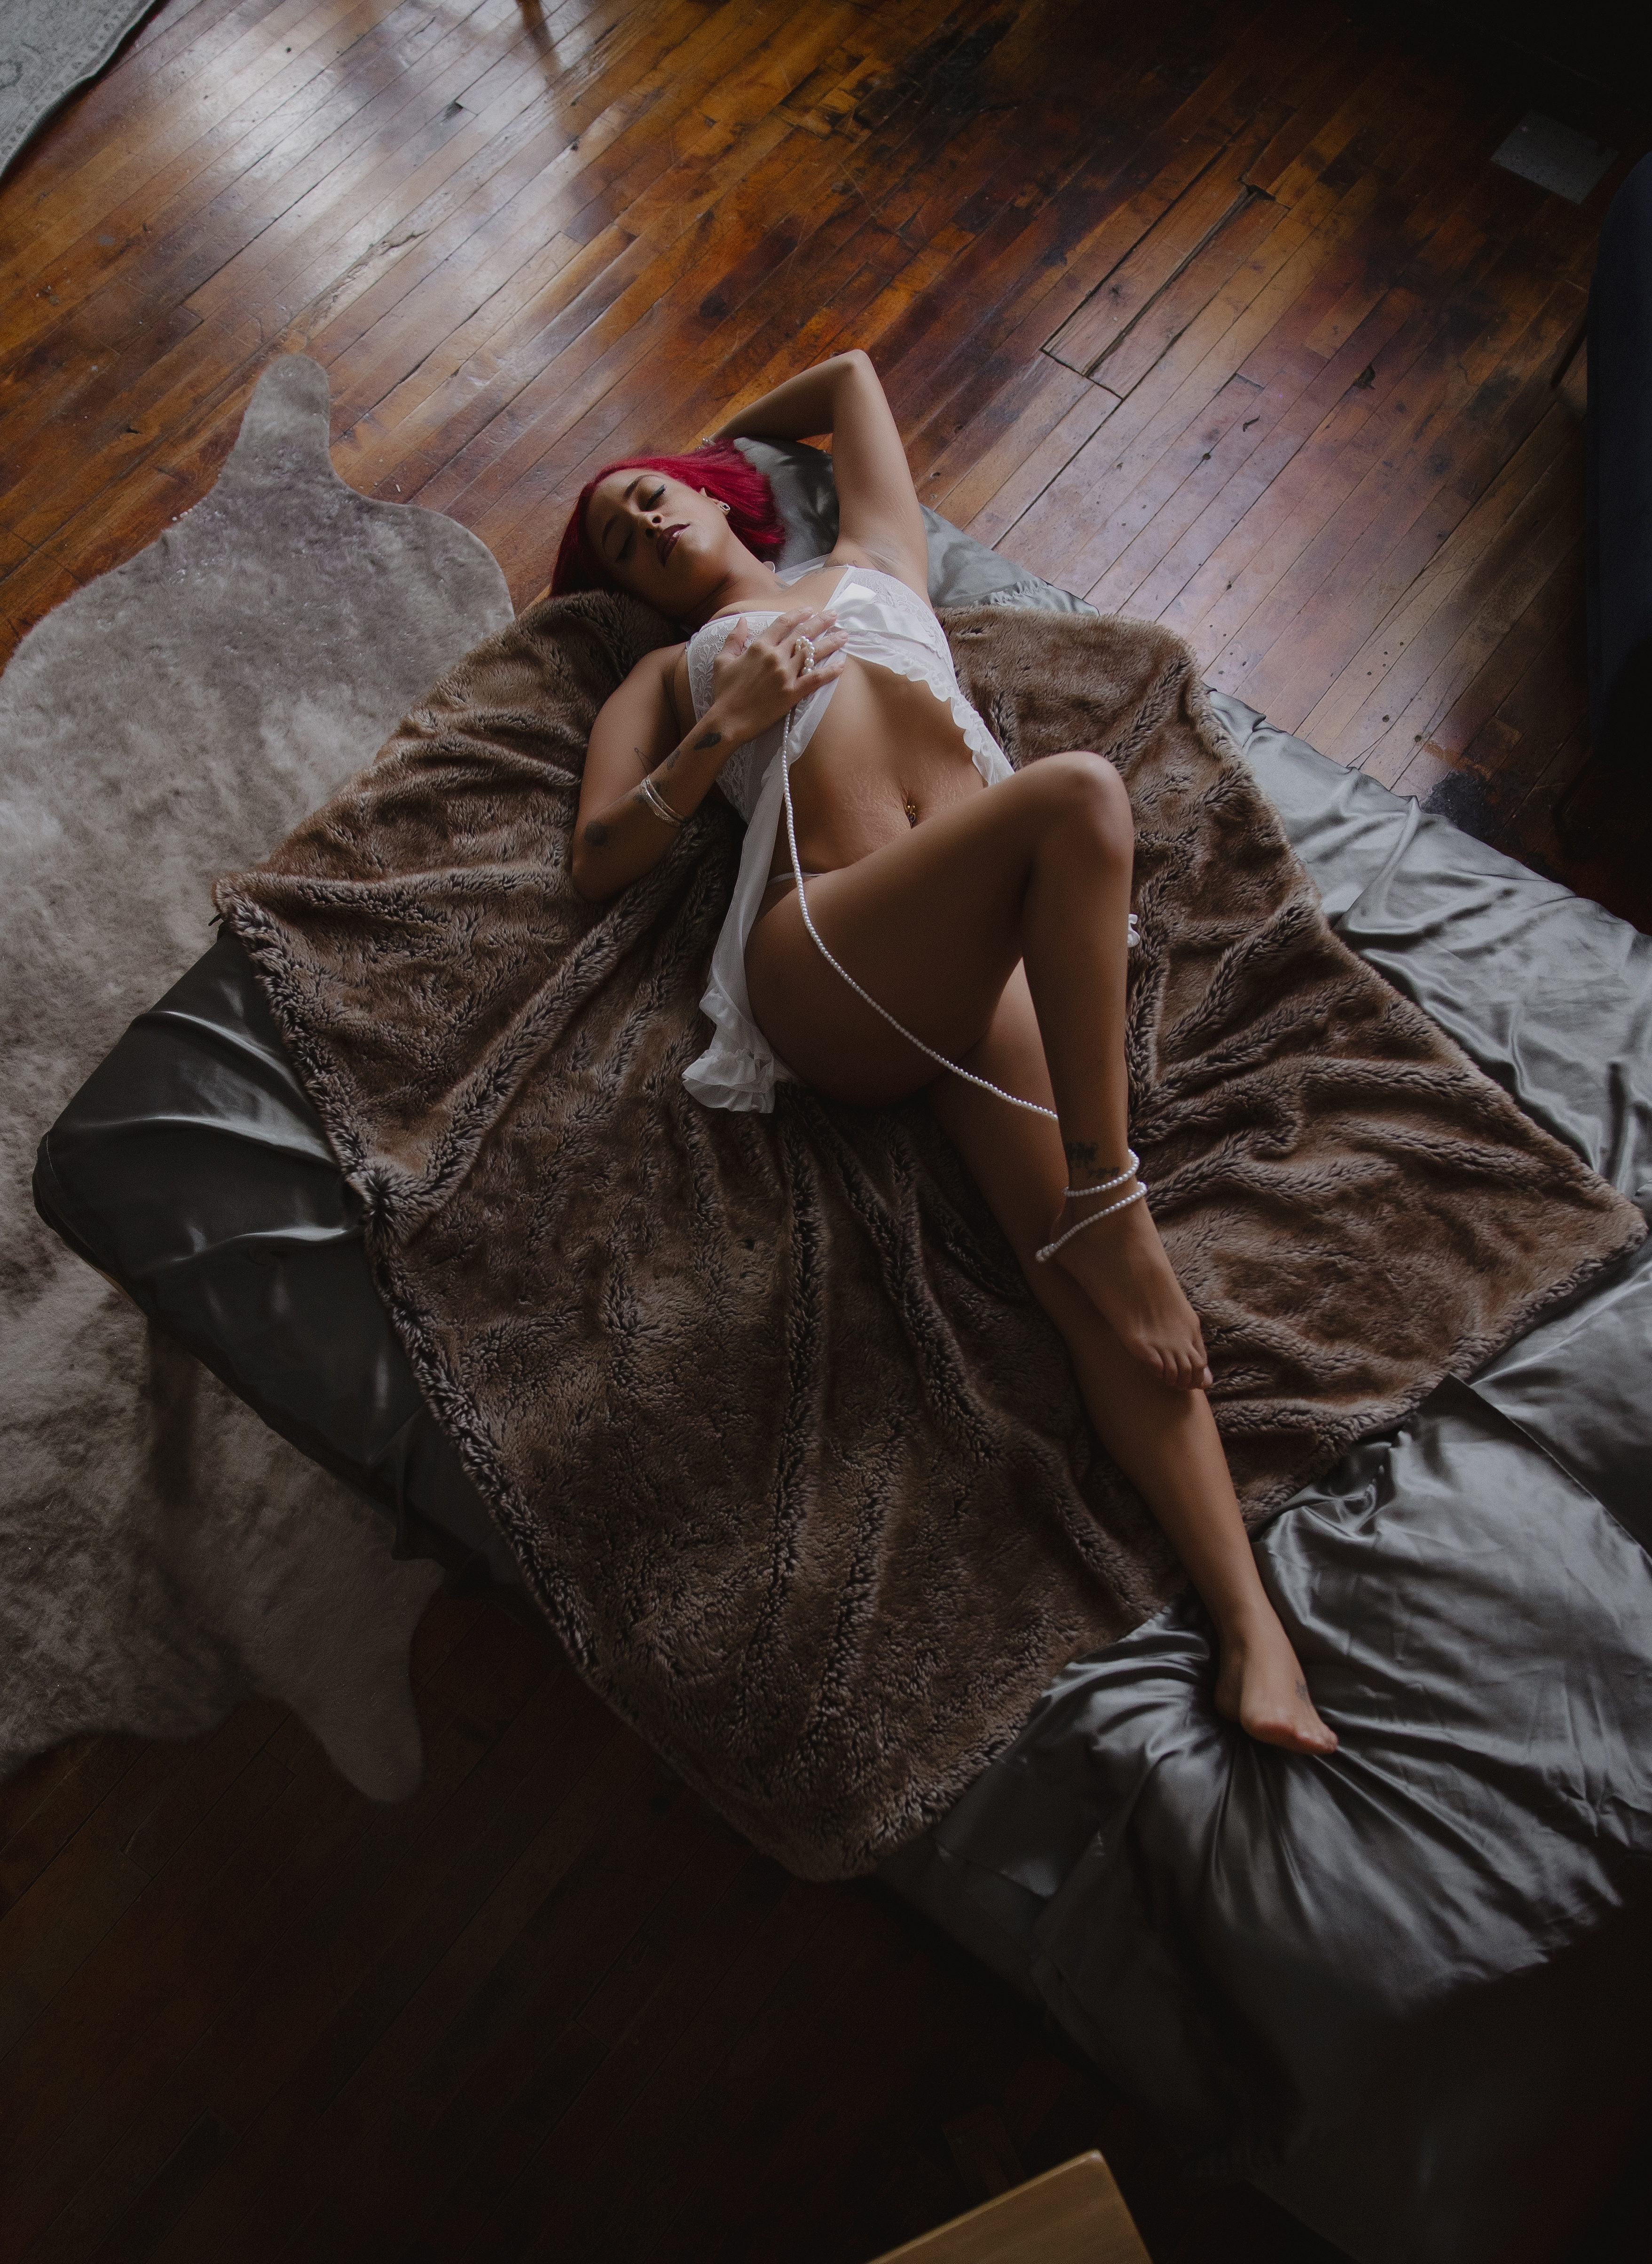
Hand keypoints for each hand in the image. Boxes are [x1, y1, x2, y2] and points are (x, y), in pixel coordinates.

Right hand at [709, 608, 846, 743]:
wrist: (728, 720)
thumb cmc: (724, 692)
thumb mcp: (723, 661)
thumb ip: (734, 638)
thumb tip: (742, 620)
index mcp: (759, 646)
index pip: (783, 624)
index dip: (798, 614)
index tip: (809, 609)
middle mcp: (775, 656)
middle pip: (803, 634)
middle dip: (821, 622)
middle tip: (835, 615)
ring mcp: (785, 674)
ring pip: (813, 653)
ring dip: (830, 642)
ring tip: (844, 635)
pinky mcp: (792, 693)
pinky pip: (815, 679)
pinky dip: (830, 672)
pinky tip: (841, 665)